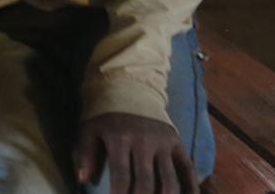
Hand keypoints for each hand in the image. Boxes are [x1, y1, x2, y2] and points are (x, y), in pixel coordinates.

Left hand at [74, 111, 198, 193]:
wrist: (129, 90)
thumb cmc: (105, 117)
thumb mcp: (89, 130)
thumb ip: (84, 154)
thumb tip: (84, 180)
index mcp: (119, 138)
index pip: (121, 174)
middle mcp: (144, 141)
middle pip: (146, 181)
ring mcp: (163, 142)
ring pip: (169, 180)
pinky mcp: (177, 143)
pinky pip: (187, 169)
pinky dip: (190, 188)